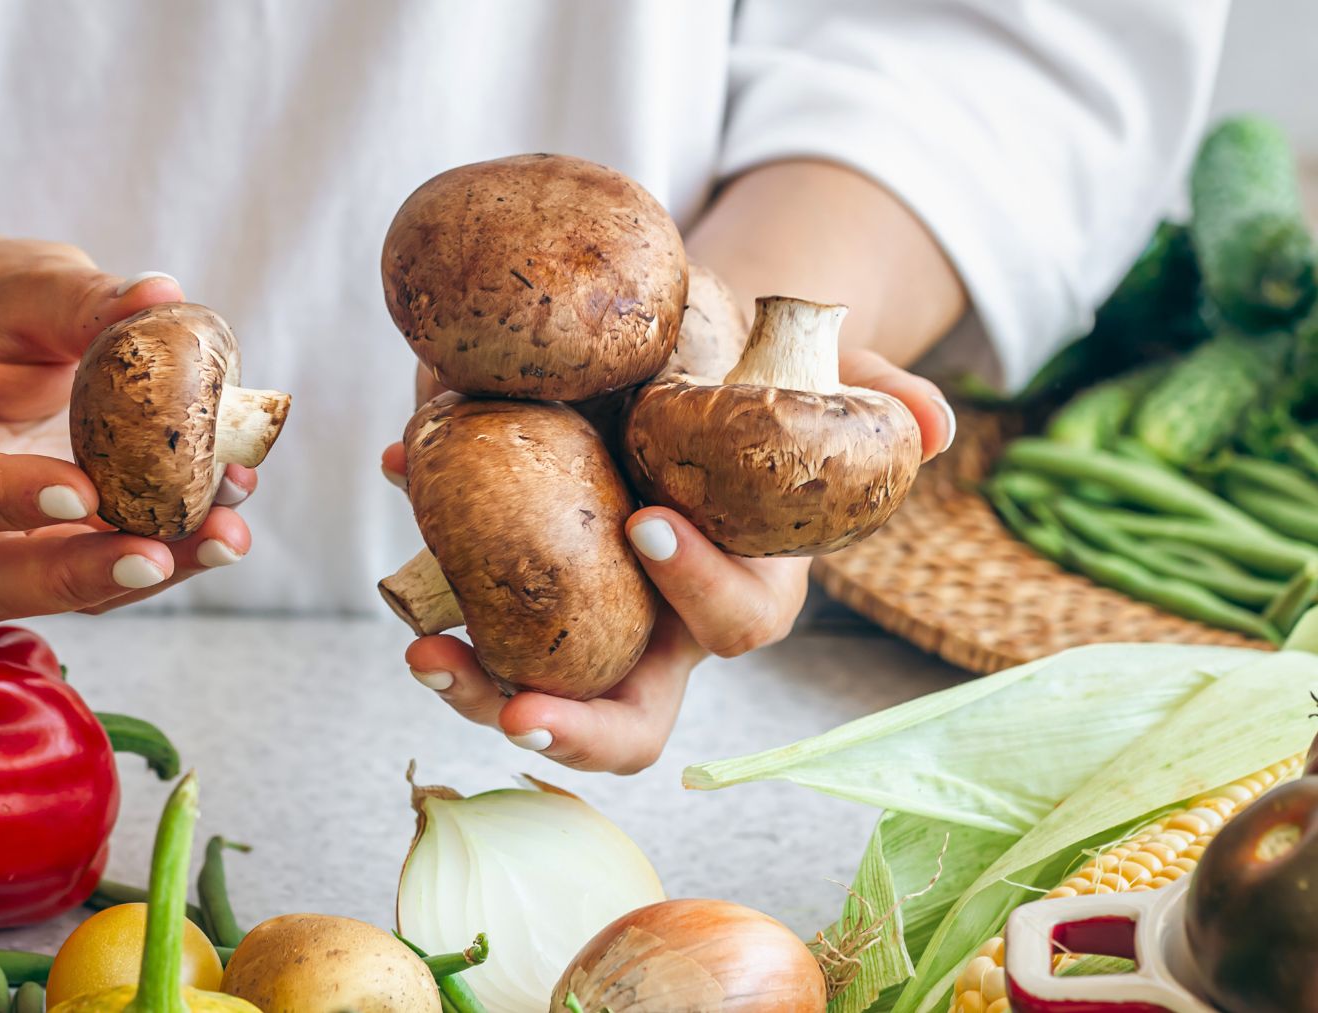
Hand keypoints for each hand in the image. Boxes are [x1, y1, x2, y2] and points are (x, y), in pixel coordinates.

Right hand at [0, 240, 255, 619]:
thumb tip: (161, 296)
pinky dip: (168, 554)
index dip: (3, 499)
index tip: (81, 493)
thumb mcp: (28, 282)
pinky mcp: (51, 553)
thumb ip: (82, 296)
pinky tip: (227, 516)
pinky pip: (102, 574)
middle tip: (156, 556)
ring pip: (55, 592)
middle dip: (79, 575)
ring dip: (145, 575)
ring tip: (224, 535)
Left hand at [383, 347, 954, 772]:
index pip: (734, 623)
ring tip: (422, 651)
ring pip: (530, 686)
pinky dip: (425, 557)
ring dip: (472, 685)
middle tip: (518, 709)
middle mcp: (653, 619)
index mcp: (736, 581)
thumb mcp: (814, 368)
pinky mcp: (508, 567)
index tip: (651, 524)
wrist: (677, 337)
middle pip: (624, 717)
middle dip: (572, 727)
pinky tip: (401, 465)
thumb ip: (873, 396)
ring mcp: (576, 606)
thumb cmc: (755, 367)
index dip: (700, 588)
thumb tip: (937, 423)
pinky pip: (465, 593)